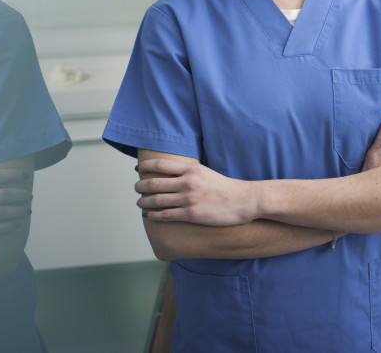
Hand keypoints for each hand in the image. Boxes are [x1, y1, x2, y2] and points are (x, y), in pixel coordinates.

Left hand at [135, 159, 254, 225]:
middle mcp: (188, 182)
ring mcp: (188, 199)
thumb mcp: (206, 172)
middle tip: (137, 188)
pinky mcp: (191, 214)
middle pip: (153, 183)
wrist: (243, 200)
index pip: (160, 165)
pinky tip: (148, 215)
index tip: (138, 169)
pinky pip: (165, 215)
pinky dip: (153, 215)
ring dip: (143, 202)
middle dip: (140, 186)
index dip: (145, 166)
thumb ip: (188, 172)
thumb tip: (171, 173)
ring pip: (156, 200)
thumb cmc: (225, 187)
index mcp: (191, 169)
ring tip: (140, 203)